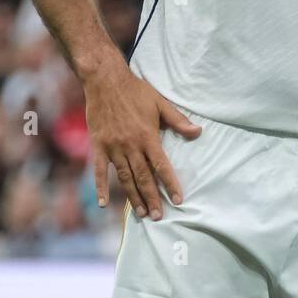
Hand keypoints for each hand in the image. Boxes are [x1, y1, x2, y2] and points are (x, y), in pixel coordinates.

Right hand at [84, 66, 200, 219]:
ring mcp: (113, 147)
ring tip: (141, 213)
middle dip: (152, 198)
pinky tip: (104, 203)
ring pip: (125, 177)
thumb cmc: (136, 91)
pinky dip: (101, 187)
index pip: (162, 166)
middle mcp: (131, 146)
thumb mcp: (160, 103)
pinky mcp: (99, 146)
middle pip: (143, 177)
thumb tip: (198, 132)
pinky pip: (100, 171)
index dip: (170, 184)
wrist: (105, 81)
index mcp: (148, 137)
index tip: (178, 199)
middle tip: (158, 216)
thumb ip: (178, 120)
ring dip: (133, 197)